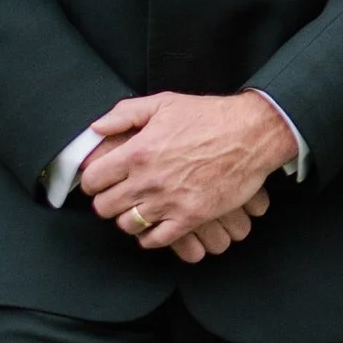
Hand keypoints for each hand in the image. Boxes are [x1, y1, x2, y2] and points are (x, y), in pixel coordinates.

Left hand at [79, 92, 296, 251]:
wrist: (250, 134)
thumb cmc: (208, 116)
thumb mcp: (164, 102)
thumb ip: (124, 114)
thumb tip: (96, 128)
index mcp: (138, 151)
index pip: (93, 180)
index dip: (93, 180)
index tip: (100, 179)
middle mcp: (148, 180)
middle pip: (105, 207)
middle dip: (107, 200)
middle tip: (117, 194)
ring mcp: (169, 202)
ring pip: (127, 225)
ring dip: (128, 218)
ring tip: (137, 207)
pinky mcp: (190, 217)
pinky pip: (155, 240)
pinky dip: (149, 236)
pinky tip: (154, 223)